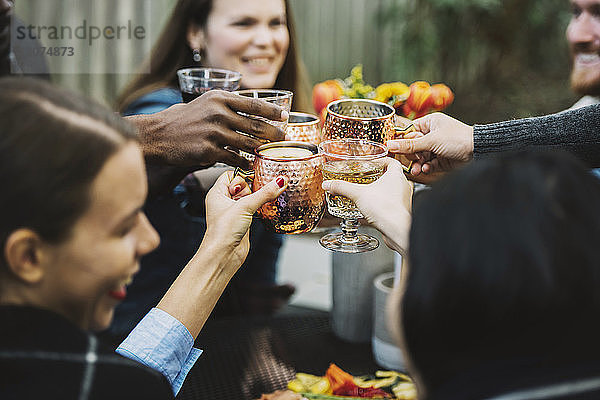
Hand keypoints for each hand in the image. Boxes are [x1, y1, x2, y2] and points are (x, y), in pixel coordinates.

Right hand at [135, 90, 287, 169]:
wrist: (157, 135)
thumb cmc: (183, 119)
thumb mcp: (205, 103)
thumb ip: (227, 105)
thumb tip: (252, 108)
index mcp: (219, 98)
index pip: (254, 103)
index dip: (272, 111)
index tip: (285, 116)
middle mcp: (218, 113)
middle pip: (255, 124)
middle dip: (273, 133)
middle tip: (284, 137)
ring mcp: (214, 133)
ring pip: (248, 143)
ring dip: (261, 148)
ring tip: (269, 151)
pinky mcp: (209, 151)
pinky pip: (234, 158)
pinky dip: (244, 162)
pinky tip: (249, 163)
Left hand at [202, 171, 286, 269]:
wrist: (224, 255)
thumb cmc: (222, 232)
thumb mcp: (245, 206)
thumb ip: (264, 193)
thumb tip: (279, 181)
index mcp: (217, 193)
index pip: (231, 174)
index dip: (243, 176)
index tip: (256, 178)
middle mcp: (224, 201)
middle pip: (243, 185)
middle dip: (253, 188)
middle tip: (258, 193)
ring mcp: (234, 212)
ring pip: (250, 197)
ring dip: (258, 198)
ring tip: (263, 201)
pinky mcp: (243, 221)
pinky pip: (254, 208)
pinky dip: (260, 207)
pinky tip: (265, 209)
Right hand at [322, 157, 411, 253]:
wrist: (396, 229)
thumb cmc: (385, 208)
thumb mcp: (358, 194)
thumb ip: (342, 187)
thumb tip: (329, 184)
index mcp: (396, 175)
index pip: (392, 161)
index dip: (382, 160)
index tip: (373, 162)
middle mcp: (403, 185)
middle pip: (393, 175)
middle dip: (380, 175)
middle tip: (369, 177)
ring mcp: (404, 198)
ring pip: (394, 189)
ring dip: (383, 189)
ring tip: (370, 192)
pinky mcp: (402, 211)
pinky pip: (393, 202)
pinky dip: (384, 202)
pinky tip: (374, 207)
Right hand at [386, 112, 473, 176]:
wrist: (478, 152)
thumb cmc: (459, 139)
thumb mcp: (431, 141)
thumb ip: (410, 145)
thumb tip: (390, 145)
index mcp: (430, 123)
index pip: (409, 131)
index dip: (401, 141)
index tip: (392, 148)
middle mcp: (432, 135)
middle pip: (413, 146)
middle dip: (411, 155)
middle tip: (413, 159)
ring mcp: (436, 148)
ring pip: (419, 157)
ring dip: (417, 164)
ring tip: (417, 169)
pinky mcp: (440, 160)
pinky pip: (427, 164)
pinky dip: (426, 167)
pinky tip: (426, 169)